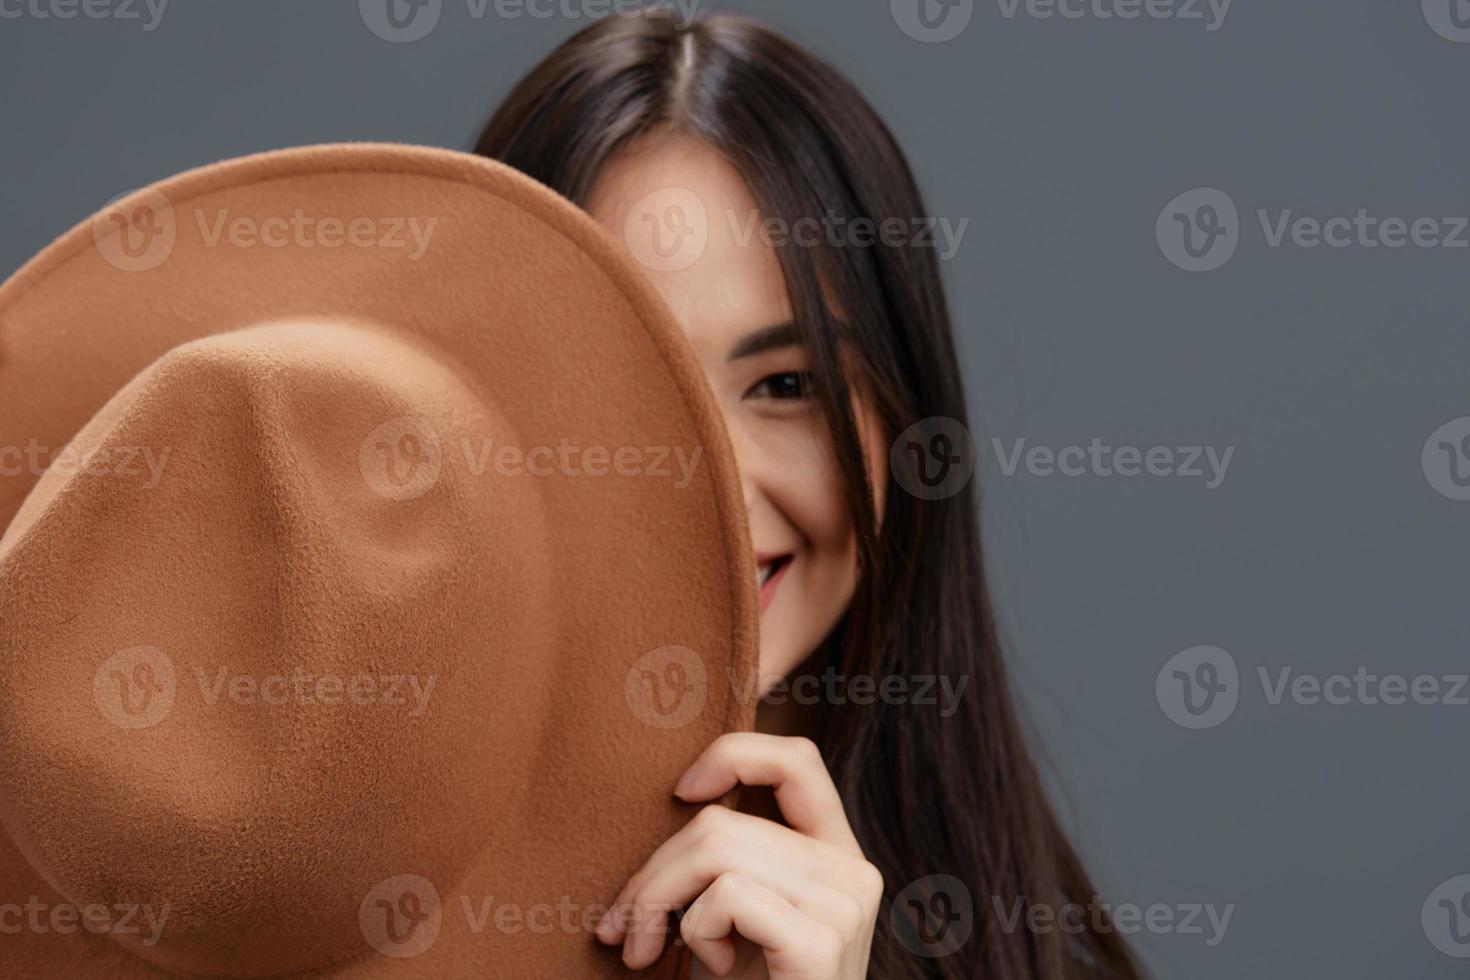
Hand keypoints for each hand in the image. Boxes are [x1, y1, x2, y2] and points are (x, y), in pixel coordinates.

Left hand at [595, 732, 883, 978]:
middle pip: (723, 821)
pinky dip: (694, 933)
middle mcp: (853, 872)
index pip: (798, 759)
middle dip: (653, 873)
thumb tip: (677, 794)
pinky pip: (725, 895)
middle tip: (621, 930)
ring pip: (715, 850)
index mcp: (837, 858)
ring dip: (658, 904)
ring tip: (653, 952)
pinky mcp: (821, 940)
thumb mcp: (738, 920)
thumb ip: (728, 862)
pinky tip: (713, 972)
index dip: (733, 754)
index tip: (680, 790)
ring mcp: (844, 905)